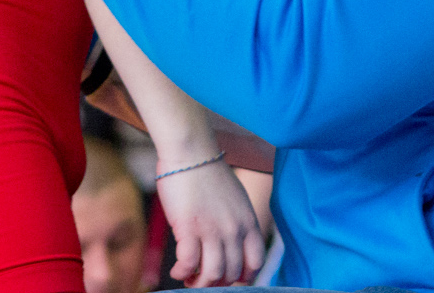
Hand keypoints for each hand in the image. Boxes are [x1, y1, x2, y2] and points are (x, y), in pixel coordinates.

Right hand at [153, 159, 264, 286]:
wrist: (191, 153)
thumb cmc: (209, 174)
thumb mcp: (236, 199)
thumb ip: (238, 222)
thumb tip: (231, 247)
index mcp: (248, 222)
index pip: (255, 263)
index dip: (244, 278)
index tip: (230, 280)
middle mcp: (234, 230)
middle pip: (232, 272)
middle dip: (217, 282)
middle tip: (203, 280)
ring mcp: (212, 231)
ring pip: (211, 274)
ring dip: (199, 283)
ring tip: (189, 280)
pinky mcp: (189, 228)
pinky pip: (188, 264)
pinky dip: (182, 273)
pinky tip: (178, 271)